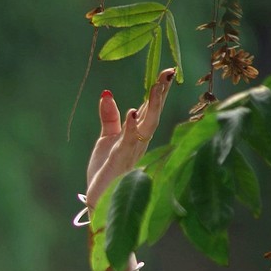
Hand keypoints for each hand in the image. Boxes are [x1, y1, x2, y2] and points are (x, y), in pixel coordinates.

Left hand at [85, 68, 174, 208]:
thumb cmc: (106, 171)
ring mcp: (132, 151)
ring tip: (157, 86)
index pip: (150, 108)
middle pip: (153, 113)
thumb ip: (110, 117)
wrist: (100, 199)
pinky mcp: (120, 160)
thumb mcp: (107, 139)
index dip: (158, 91)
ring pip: (147, 125)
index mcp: (137, 135)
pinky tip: (132, 112)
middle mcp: (140, 142)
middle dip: (161, 93)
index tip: (167, 71)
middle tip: (169, 72)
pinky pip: (128, 141)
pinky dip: (131, 127)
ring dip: (152, 106)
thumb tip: (107, 93)